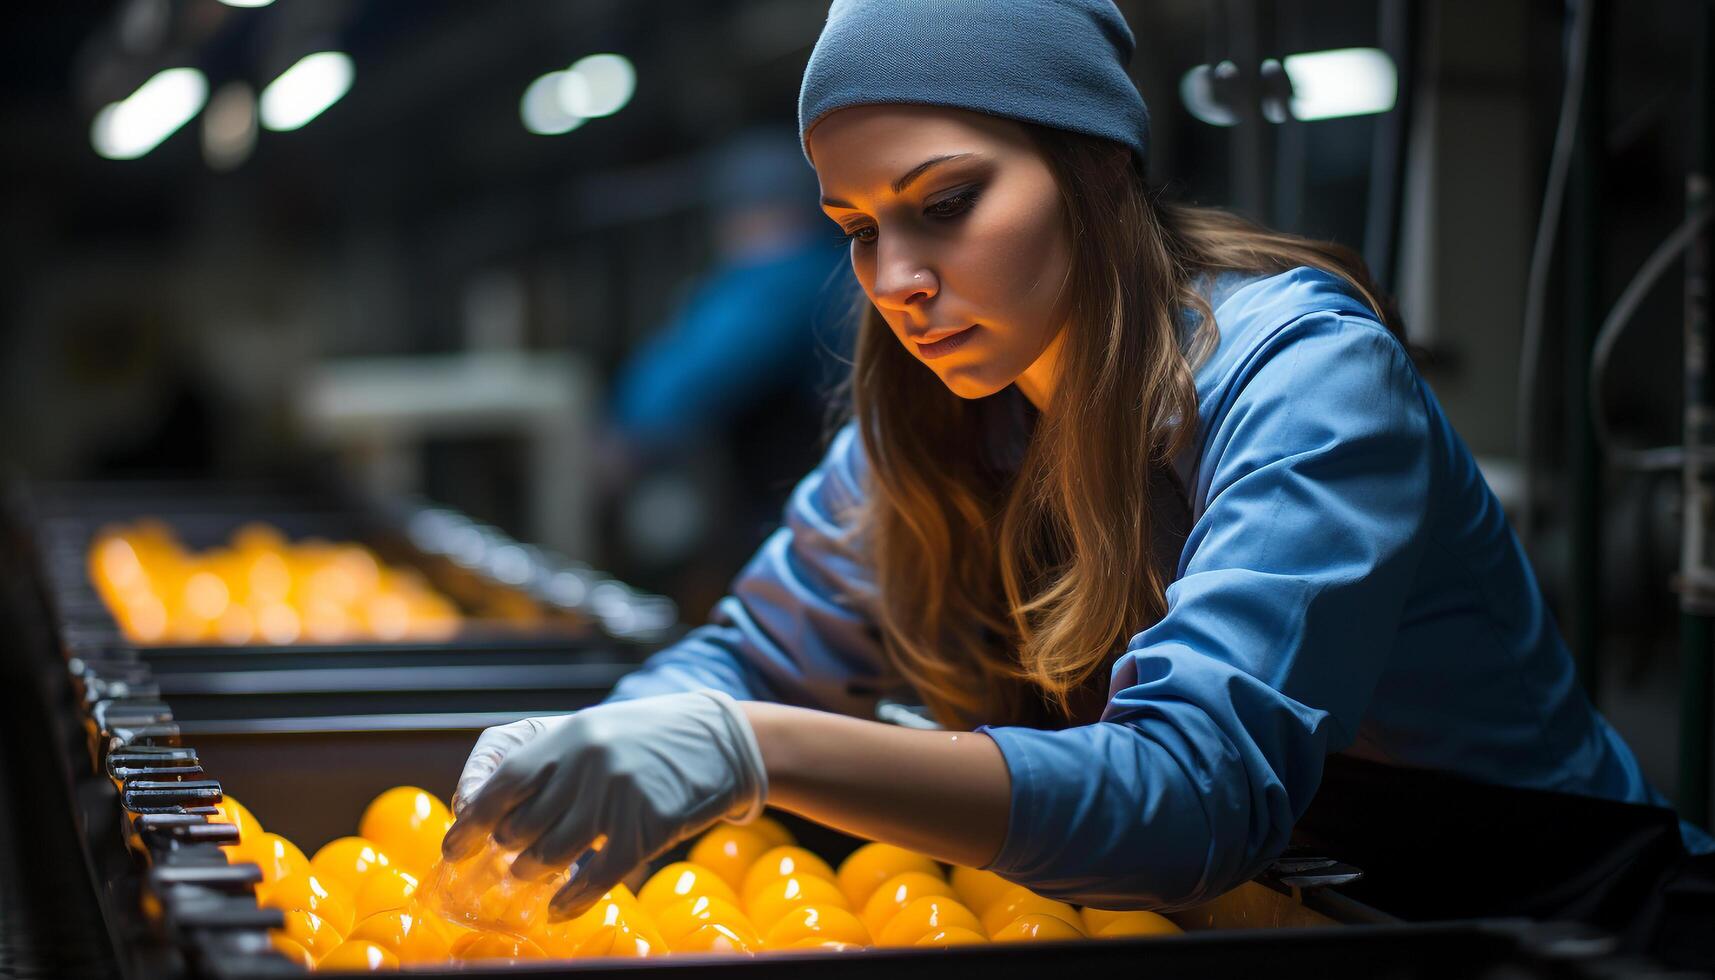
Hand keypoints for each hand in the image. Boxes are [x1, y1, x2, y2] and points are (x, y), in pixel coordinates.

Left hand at [440, 690, 767, 919]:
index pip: (500, 785)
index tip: (453, 849)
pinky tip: (559, 907)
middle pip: (520, 828)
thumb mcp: (589, 732)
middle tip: (506, 860)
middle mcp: (586, 766)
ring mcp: (617, 798)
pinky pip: (595, 878)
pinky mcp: (646, 829)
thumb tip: (479, 805)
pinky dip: (570, 899)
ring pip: (550, 856)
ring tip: (531, 875)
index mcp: (567, 737)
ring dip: (531, 873)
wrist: (719, 741)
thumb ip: (541, 762)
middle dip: (506, 850)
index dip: (470, 823)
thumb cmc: (642, 740)